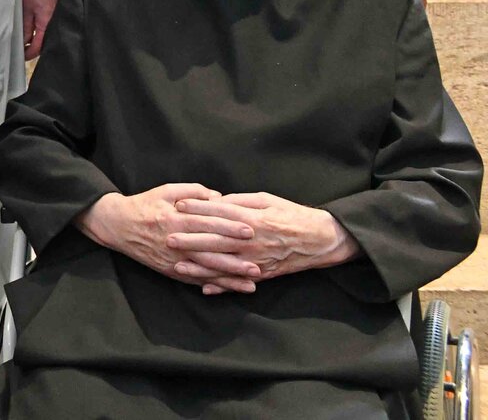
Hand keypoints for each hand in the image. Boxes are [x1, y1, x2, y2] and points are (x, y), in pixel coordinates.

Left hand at [22, 0, 64, 60]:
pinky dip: (46, 33)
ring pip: (51, 38)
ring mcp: (62, 20)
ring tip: (28, 43)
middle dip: (35, 50)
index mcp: (47, 25)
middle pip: (46, 45)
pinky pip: (54, 29)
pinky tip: (38, 32)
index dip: (28, 54)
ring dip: (41, 42)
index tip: (20, 57)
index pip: (38, 48)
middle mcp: (58, 25)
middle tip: (23, 51)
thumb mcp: (27, 8)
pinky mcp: (63, 15)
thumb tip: (23, 43)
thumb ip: (26, 27)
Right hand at [77, 184, 260, 293]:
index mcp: (175, 218)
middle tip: (259, 259)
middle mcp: (176, 241)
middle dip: (236, 255)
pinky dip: (215, 285)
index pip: (206, 223)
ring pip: (206, 269)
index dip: (228, 226)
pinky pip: (196, 279)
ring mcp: (174, 259)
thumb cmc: (145, 205)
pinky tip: (232, 288)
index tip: (249, 229)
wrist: (118, 225)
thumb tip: (219, 197)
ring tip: (253, 279)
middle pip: (210, 249)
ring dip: (230, 275)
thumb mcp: (166, 191)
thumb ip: (193, 192)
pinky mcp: (172, 270)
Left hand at [168, 191, 360, 290]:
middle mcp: (252, 241)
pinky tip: (204, 288)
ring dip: (200, 266)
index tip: (178, 205)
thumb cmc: (291, 214)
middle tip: (168, 237)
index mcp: (253, 219)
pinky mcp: (263, 273)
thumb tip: (217, 200)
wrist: (319, 239)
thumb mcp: (267, 199)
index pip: (220, 212)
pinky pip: (238, 281)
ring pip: (224, 264)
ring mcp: (257, 260)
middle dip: (190, 239)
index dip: (198, 208)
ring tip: (178, 265)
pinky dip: (222, 286)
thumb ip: (240, 201)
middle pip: (216, 240)